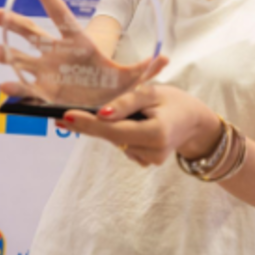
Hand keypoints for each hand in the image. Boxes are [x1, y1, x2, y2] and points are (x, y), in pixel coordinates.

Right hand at [0, 0, 166, 104]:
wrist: (104, 107)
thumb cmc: (115, 85)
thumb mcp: (131, 78)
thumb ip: (145, 69)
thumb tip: (165, 58)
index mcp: (77, 42)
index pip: (60, 13)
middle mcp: (56, 54)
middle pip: (32, 33)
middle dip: (13, 23)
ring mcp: (47, 72)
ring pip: (22, 59)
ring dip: (5, 55)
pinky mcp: (43, 93)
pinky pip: (26, 89)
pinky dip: (15, 88)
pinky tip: (3, 87)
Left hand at [58, 84, 221, 166]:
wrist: (194, 122)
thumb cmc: (174, 102)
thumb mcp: (152, 92)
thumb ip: (127, 102)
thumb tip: (101, 114)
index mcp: (156, 134)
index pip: (114, 130)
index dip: (88, 124)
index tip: (66, 117)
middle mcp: (153, 152)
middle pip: (111, 137)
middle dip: (88, 126)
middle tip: (61, 117)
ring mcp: (150, 160)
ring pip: (116, 141)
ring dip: (109, 128)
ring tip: (120, 113)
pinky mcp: (146, 162)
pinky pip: (124, 145)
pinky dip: (121, 134)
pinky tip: (132, 125)